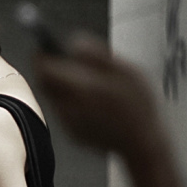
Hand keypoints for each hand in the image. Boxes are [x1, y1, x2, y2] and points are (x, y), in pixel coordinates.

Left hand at [34, 36, 168, 162]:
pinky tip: (90, 100)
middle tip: (58, 60)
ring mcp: (68, 121)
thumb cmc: (140, 106)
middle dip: (48, 69)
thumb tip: (73, 42)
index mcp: (81, 87)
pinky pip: (64, 111)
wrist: (144, 145)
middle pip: (45, 82)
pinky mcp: (71, 133)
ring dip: (60, 85)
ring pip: (54, 96)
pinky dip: (70, 102)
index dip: (42, 54)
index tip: (44, 47)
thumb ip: (97, 54)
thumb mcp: (128, 71)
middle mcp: (69, 105)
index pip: (45, 67)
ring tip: (81, 79)